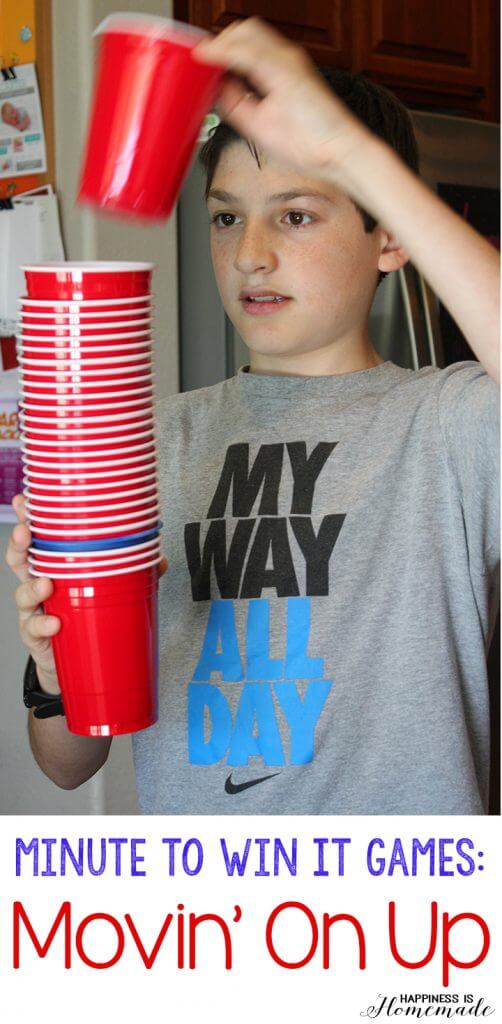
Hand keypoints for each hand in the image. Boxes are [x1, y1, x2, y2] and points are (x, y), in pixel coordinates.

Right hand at [5, 494, 168, 693]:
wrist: (73, 663)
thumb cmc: (85, 617)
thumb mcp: (106, 592)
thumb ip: (132, 574)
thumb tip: (160, 560)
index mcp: (54, 567)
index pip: (38, 538)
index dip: (29, 518)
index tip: (26, 500)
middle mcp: (38, 585)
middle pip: (19, 559)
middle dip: (18, 543)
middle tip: (25, 533)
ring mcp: (34, 611)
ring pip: (22, 593)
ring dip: (32, 586)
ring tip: (45, 585)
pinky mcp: (36, 636)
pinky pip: (35, 628)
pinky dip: (44, 625)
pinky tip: (54, 624)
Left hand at [192, 16, 369, 185]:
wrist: (337, 154)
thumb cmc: (308, 143)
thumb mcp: (259, 124)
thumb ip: (236, 103)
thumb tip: (213, 90)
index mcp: (279, 71)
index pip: (243, 47)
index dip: (220, 50)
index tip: (200, 63)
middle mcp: (285, 60)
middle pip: (243, 32)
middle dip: (218, 43)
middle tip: (196, 61)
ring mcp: (288, 61)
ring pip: (246, 31)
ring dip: (220, 42)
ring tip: (199, 58)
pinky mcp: (289, 70)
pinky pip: (252, 50)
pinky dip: (226, 50)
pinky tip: (209, 56)